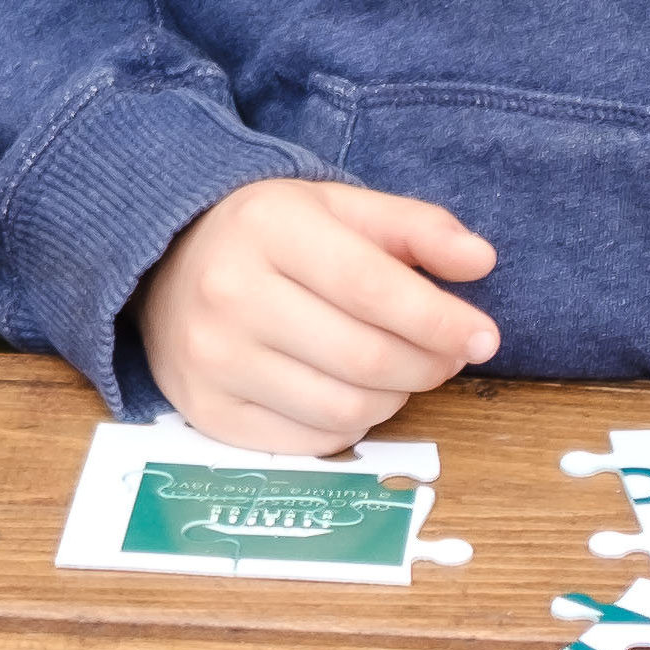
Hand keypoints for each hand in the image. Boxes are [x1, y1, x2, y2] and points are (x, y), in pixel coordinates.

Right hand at [141, 178, 497, 454]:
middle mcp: (230, 294)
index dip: (439, 320)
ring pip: (343, 407)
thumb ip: (415, 227)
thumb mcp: (338, 207)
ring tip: (399, 372)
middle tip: (448, 356)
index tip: (484, 337)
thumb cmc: (268, 235)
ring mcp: (213, 360)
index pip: (372, 287)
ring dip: (395, 398)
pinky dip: (351, 425)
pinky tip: (352, 393)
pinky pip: (310, 441)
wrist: (165, 263)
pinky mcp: (206, 412)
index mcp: (268, 228)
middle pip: (365, 357)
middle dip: (427, 365)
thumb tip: (481, 262)